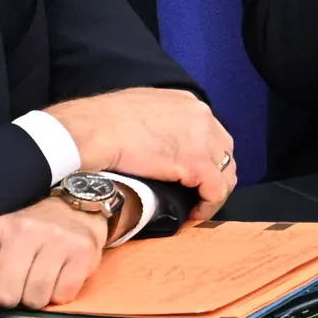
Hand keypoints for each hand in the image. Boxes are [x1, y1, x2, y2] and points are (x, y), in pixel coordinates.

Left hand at [0, 193, 106, 312]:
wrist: (72, 212)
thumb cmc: (24, 239)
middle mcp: (22, 229)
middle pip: (4, 295)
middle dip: (9, 301)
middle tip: (16, 289)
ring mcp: (55, 238)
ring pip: (34, 299)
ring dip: (34, 300)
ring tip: (37, 283)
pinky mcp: (82, 251)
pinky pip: (61, 296)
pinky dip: (58, 296)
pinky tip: (57, 280)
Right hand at [42, 87, 232, 219]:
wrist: (91, 131)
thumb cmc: (100, 121)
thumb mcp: (138, 108)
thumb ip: (155, 120)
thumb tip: (153, 140)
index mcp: (186, 102)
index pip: (210, 131)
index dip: (205, 156)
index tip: (192, 174)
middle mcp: (201, 115)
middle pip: (223, 151)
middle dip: (214, 174)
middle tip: (196, 193)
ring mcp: (202, 138)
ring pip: (225, 172)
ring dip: (213, 192)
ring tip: (195, 207)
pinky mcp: (197, 163)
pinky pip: (216, 190)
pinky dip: (209, 205)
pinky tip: (194, 215)